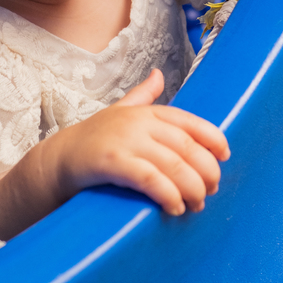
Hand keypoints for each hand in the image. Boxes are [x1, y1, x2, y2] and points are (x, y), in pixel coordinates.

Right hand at [53, 69, 230, 215]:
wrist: (58, 159)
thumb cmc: (93, 137)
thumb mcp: (120, 111)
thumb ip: (143, 95)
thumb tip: (158, 74)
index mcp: (148, 112)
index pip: (192, 123)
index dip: (214, 140)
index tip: (225, 158)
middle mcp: (140, 123)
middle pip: (188, 148)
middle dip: (206, 172)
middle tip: (211, 191)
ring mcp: (126, 142)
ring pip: (175, 166)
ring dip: (192, 189)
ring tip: (196, 205)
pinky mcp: (113, 163)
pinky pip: (151, 180)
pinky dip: (169, 196)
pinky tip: (175, 208)